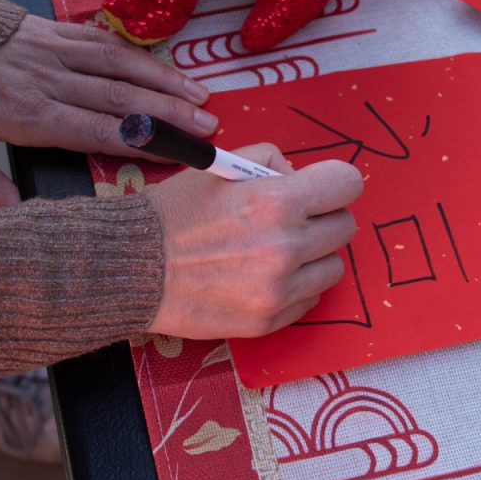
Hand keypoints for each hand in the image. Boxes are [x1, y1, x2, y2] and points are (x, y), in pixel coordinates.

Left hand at [0, 14, 218, 206]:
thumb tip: (14, 217)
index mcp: (25, 114)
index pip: (96, 131)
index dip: (144, 142)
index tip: (180, 153)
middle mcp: (48, 80)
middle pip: (121, 99)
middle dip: (171, 114)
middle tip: (209, 128)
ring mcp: (53, 51)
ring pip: (120, 66)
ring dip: (165, 82)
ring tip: (201, 96)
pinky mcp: (51, 30)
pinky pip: (103, 41)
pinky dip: (137, 54)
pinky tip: (161, 65)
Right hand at [144, 144, 362, 338]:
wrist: (133, 268)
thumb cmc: (176, 213)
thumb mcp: (220, 166)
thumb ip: (270, 160)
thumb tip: (300, 176)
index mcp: (276, 201)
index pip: (347, 184)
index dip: (334, 183)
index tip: (322, 188)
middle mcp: (285, 246)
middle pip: (345, 226)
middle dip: (323, 217)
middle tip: (294, 219)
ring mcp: (278, 288)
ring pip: (334, 266)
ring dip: (313, 256)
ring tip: (277, 250)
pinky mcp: (269, 320)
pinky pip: (310, 299)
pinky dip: (296, 287)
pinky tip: (264, 276)